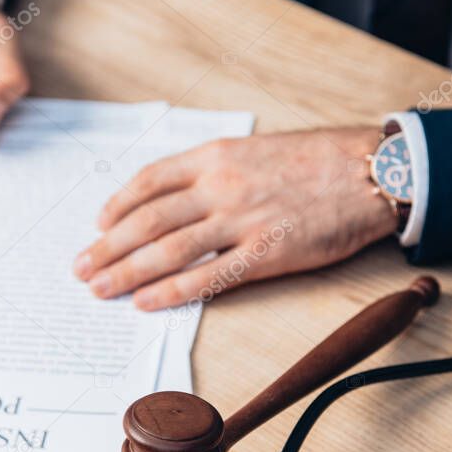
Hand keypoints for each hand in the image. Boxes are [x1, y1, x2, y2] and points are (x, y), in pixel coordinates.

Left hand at [73, 127, 397, 308]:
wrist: (370, 171)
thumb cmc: (318, 160)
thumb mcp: (257, 149)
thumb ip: (216, 169)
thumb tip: (179, 196)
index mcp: (215, 156)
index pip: (149, 182)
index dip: (116, 206)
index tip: (97, 226)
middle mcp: (220, 186)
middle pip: (147, 220)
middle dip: (107, 246)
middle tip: (81, 268)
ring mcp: (241, 221)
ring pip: (167, 250)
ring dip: (127, 272)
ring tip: (100, 289)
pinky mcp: (265, 254)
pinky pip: (208, 277)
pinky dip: (172, 291)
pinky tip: (147, 302)